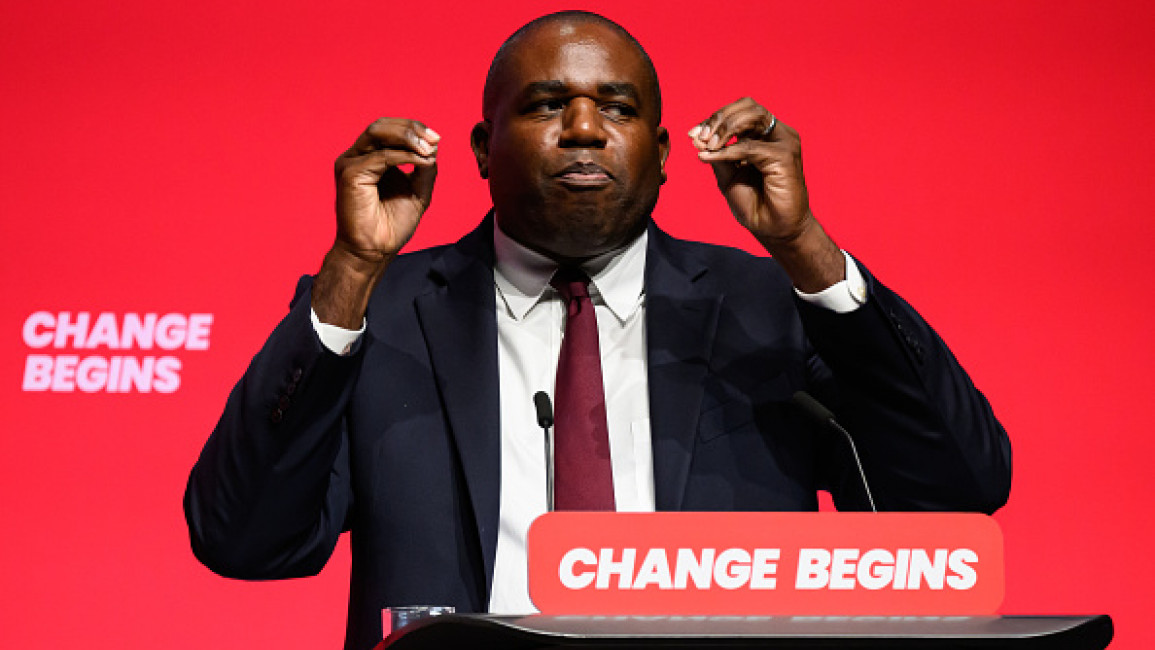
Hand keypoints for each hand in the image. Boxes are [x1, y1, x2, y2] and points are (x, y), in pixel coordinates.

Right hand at [333, 118, 439, 264]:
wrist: (375, 250)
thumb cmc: (392, 225)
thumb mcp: (417, 191)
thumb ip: (424, 169)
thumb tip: (434, 146)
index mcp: (370, 158)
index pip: (389, 130)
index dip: (413, 129)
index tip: (436, 139)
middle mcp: (358, 157)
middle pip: (382, 126)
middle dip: (411, 128)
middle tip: (433, 139)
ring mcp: (351, 163)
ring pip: (377, 133)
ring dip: (407, 136)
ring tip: (427, 148)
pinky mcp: (350, 174)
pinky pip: (381, 156)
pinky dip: (404, 156)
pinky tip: (420, 160)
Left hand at [689, 97, 810, 243]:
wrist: (772, 229)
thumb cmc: (753, 204)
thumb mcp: (727, 175)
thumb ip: (716, 154)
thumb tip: (696, 137)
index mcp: (762, 136)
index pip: (739, 112)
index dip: (715, 118)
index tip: (692, 134)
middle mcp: (775, 134)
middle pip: (747, 106)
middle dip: (719, 118)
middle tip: (699, 137)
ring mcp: (784, 142)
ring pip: (752, 116)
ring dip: (725, 128)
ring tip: (707, 145)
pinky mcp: (785, 156)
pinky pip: (751, 146)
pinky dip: (728, 150)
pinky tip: (712, 157)